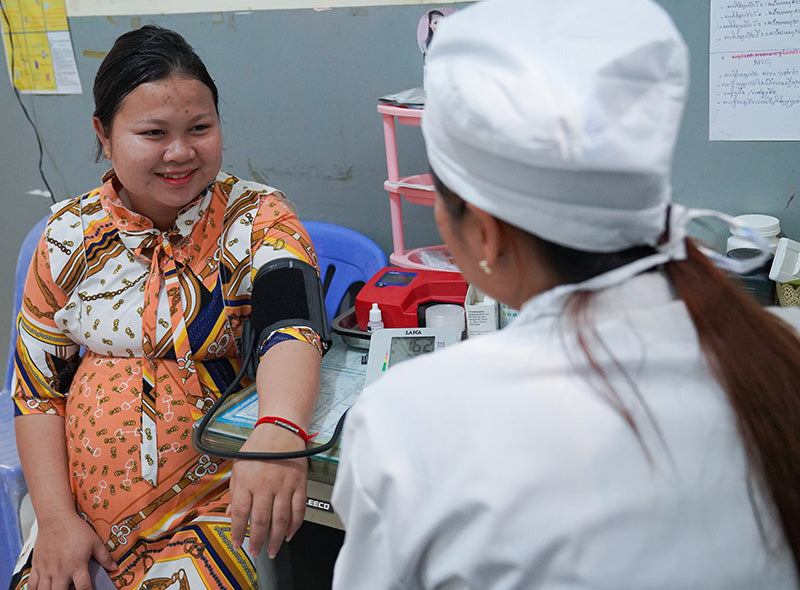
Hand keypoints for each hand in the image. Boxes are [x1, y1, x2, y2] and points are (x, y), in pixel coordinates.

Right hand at [28, 512, 116, 589]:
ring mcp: (46, 570)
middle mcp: (60, 571)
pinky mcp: (36, 567)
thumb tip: (114, 567)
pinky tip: (43, 589)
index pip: (84, 588)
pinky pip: (31, 585)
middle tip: (73, 589)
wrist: (56, 519)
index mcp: (77, 566)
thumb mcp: (95, 542)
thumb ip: (104, 557)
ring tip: (60, 588)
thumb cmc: (75, 529)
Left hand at [228, 424, 307, 557]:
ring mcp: (284, 486)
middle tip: (256, 552)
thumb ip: (235, 492)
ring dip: (276, 539)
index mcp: (247, 481)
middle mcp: (265, 486)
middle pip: (260, 521)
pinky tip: (290, 534)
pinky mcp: (299, 485)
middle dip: (257, 541)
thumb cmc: (258, 447)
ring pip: (280, 520)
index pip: (240, 513)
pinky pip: (298, 510)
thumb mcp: (238, 467)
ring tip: (273, 550)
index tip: (237, 544)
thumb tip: (230, 514)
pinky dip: (295, 525)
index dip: (237, 532)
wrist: (281, 430)